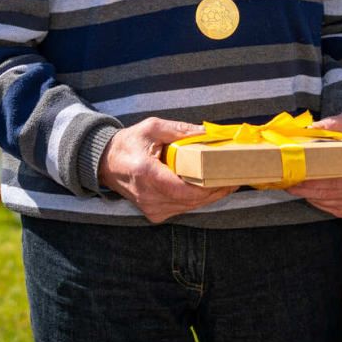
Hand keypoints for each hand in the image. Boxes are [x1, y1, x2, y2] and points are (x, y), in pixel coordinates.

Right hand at [98, 117, 239, 223]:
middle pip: (191, 200)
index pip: (182, 188)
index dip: (208, 186)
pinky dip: (195, 199)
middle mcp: (148, 195)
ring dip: (209, 196)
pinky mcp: (154, 213)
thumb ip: (180, 130)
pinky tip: (207, 188)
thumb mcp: (152, 128)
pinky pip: (182, 208)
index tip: (226, 177)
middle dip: (216, 191)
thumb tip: (206, 133)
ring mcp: (150, 208)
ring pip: (189, 206)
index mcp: (146, 173)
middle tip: (235, 178)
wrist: (106, 163)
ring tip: (226, 182)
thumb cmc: (128, 144)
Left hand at [284, 110, 341, 218]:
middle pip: (327, 190)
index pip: (336, 176)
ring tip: (290, 182)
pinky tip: (305, 189)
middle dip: (304, 185)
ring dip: (305, 193)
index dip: (314, 176)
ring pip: (325, 199)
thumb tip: (312, 128)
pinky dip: (313, 199)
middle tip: (286, 178)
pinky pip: (326, 206)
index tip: (296, 171)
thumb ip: (333, 123)